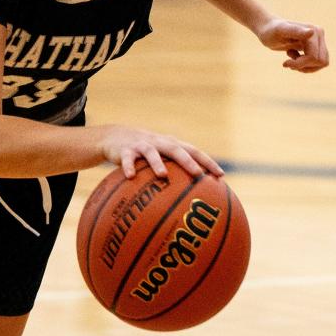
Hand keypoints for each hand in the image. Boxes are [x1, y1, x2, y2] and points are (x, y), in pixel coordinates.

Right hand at [98, 127, 224, 179]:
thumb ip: (175, 171)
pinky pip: (127, 159)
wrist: (114, 136)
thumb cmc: (144, 153)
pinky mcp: (125, 150)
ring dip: (158, 163)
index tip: (221, 175)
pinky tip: (131, 177)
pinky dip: (129, 167)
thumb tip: (195, 199)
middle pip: (176, 150)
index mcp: (171, 145)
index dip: (207, 162)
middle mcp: (159, 143)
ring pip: (151, 153)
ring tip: (163, 175)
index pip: (194, 151)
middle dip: (187, 161)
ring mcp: (142, 145)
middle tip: (197, 174)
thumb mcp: (160, 157)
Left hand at [257, 18, 328, 72]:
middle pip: (320, 61)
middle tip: (289, 60)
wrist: (268, 29)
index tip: (285, 63)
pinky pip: (319, 63)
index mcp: (314, 31)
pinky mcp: (316, 46)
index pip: (313, 57)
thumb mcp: (280, 31)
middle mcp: (319, 34)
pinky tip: (295, 56)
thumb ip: (295, 31)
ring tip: (292, 57)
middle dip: (304, 65)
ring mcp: (319, 40)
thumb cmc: (271, 30)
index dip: (299, 63)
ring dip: (306, 66)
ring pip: (322, 63)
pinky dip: (306, 65)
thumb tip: (312, 32)